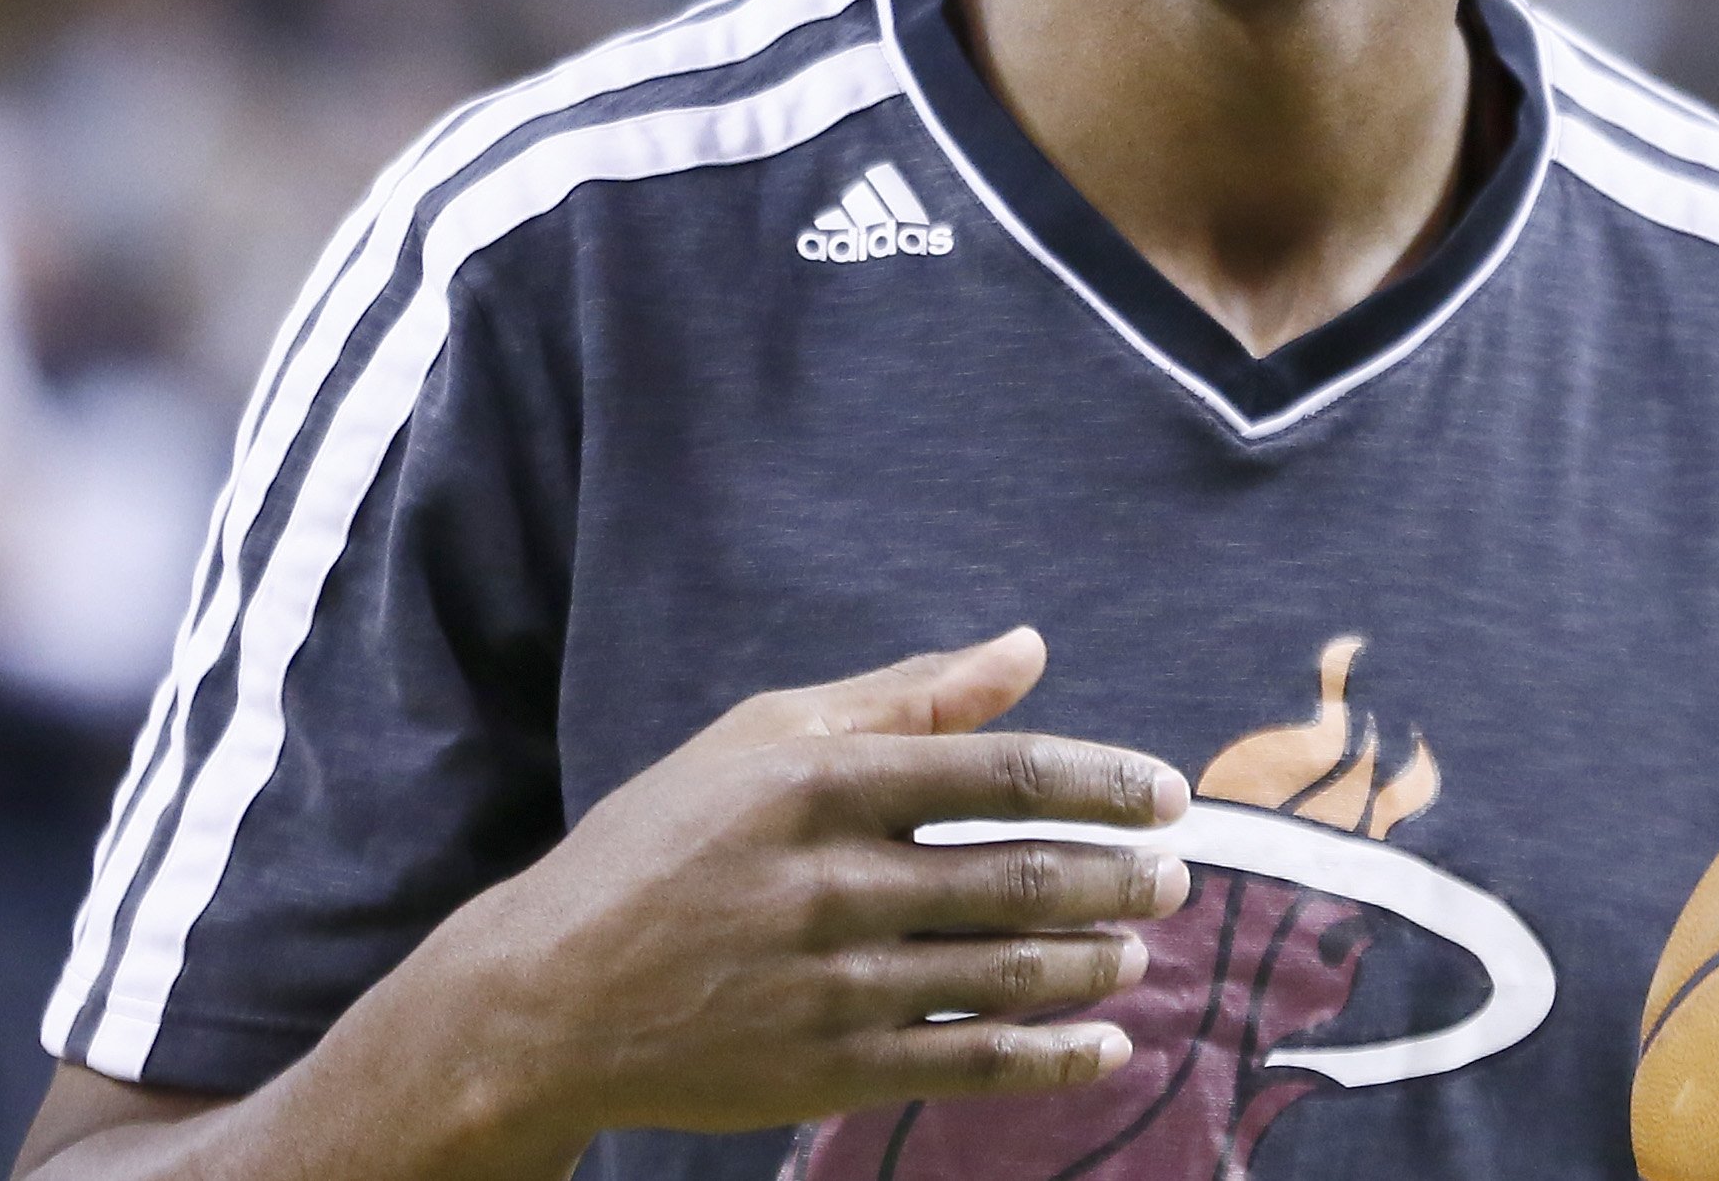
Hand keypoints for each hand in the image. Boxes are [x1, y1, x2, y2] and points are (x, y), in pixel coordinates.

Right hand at [422, 626, 1191, 1150]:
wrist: (542, 998)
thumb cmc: (663, 845)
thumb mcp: (763, 739)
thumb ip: (905, 695)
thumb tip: (1028, 647)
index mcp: (819, 783)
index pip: (1000, 774)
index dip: (1101, 783)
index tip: (1167, 795)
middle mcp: (829, 881)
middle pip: (1017, 875)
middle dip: (1118, 877)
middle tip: (1175, 877)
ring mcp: (828, 985)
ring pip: (1003, 970)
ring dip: (1093, 961)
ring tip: (1139, 947)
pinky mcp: (823, 1071)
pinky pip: (967, 1063)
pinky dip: (1050, 1057)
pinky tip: (1107, 1044)